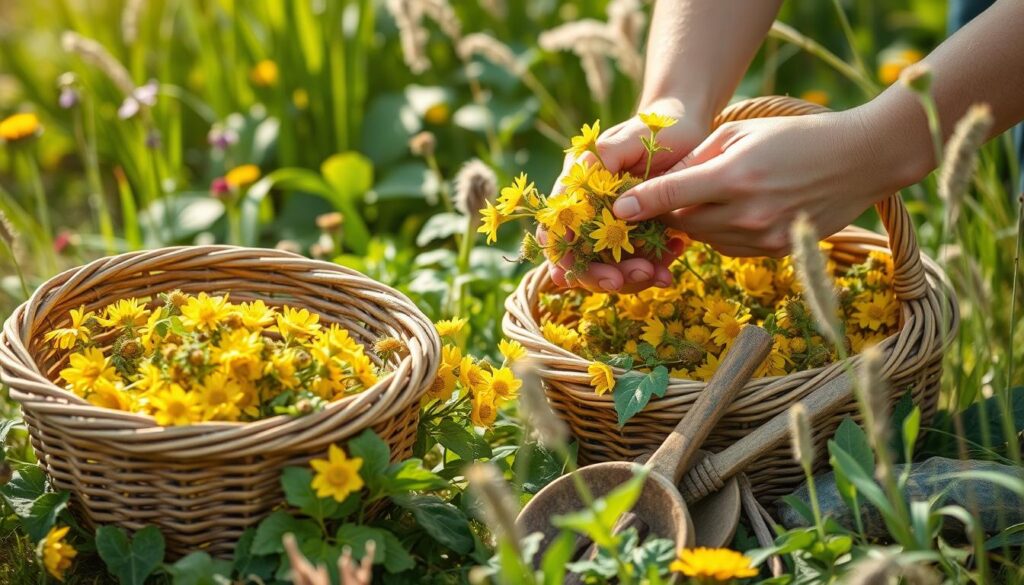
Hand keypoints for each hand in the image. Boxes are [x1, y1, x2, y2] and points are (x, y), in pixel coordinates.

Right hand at [544, 98, 710, 292]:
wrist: (687, 130)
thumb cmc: (654, 128)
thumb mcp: (629, 137)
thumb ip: (603, 158)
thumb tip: (580, 189)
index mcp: (575, 188)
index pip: (555, 231)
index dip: (562, 257)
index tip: (580, 272)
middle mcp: (588, 211)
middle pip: (579, 258)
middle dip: (600, 275)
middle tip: (626, 279)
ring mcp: (612, 226)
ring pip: (609, 266)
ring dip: (629, 278)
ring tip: (659, 275)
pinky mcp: (638, 235)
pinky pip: (637, 262)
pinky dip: (652, 271)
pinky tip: (669, 270)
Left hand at [611, 108, 912, 256]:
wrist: (860, 161)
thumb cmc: (797, 137)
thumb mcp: (743, 132)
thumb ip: (699, 158)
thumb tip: (662, 183)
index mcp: (736, 176)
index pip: (673, 194)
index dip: (642, 203)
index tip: (618, 209)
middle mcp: (747, 212)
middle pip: (684, 222)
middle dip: (671, 211)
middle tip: (666, 198)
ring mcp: (763, 236)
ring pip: (705, 238)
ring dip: (697, 222)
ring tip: (712, 199)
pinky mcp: (775, 251)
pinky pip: (729, 248)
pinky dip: (722, 233)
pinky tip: (737, 212)